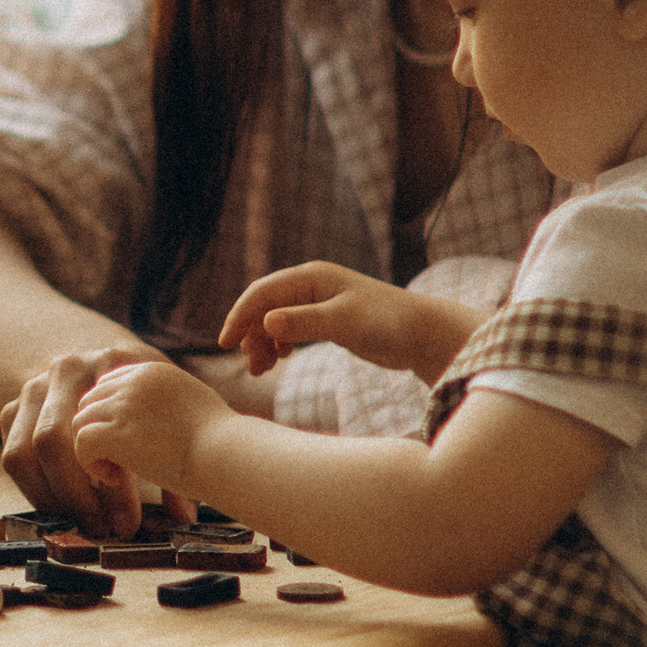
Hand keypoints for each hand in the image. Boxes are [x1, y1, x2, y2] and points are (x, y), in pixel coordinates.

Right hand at [0, 347, 193, 535]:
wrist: (99, 358)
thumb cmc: (141, 393)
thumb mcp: (163, 408)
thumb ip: (176, 456)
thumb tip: (184, 516)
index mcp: (109, 363)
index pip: (99, 430)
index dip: (113, 487)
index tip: (129, 523)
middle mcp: (65, 370)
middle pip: (51, 440)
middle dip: (74, 496)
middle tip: (101, 528)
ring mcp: (34, 388)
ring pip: (22, 453)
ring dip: (51, 498)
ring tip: (81, 521)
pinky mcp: (13, 408)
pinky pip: (12, 457)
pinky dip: (35, 490)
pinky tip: (65, 505)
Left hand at [73, 358, 223, 504]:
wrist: (227, 454)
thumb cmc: (220, 441)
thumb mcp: (191, 404)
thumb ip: (163, 403)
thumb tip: (149, 421)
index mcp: (150, 371)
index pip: (106, 384)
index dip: (108, 416)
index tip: (124, 441)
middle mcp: (132, 381)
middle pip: (88, 402)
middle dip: (97, 432)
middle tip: (117, 460)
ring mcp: (122, 404)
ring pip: (80, 423)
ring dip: (93, 450)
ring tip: (119, 472)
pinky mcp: (115, 432)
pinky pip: (81, 445)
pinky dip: (92, 465)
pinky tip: (116, 478)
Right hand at [220, 261, 419, 375]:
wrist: (421, 334)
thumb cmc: (386, 323)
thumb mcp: (343, 323)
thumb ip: (304, 323)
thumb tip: (266, 322)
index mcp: (311, 277)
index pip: (262, 293)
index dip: (239, 316)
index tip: (225, 343)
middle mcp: (311, 285)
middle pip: (264, 306)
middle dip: (251, 335)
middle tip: (252, 367)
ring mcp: (318, 301)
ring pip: (274, 319)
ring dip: (263, 342)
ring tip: (263, 369)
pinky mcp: (326, 318)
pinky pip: (289, 328)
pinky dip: (278, 343)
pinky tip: (279, 359)